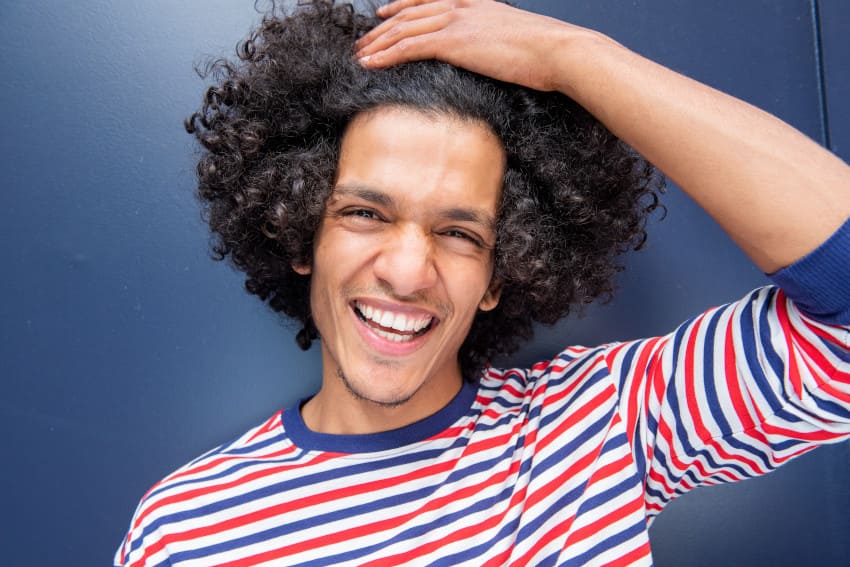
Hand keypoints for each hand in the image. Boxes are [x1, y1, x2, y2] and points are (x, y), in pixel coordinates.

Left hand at [355, 0, 583, 91]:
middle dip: (381, 29)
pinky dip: (386, 55)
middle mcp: (462, 6)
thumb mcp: (517, 39)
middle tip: (362, 42)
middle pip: (409, 13)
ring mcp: (457, 21)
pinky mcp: (454, 41)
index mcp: (476, 3)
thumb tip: (491, 55)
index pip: (428, 0)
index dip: (401, 6)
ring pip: (404, 28)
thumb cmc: (546, 53)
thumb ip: (496, 41)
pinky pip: (410, 46)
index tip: (383, 14)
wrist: (559, 51)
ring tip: (358, 56)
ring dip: (377, 43)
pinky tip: (370, 63)